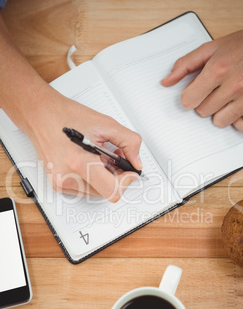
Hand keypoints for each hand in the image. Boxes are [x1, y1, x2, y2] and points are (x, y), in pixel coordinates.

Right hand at [0, 15, 141, 202]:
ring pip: (97, 193)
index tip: (130, 170)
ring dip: (104, 178)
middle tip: (113, 158)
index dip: (126, 181)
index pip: (113, 191)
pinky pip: (85, 190)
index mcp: (80, 163)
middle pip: (107, 193)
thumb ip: (129, 143)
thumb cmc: (67, 117)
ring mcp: (61, 183)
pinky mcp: (58, 184)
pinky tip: (87, 161)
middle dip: (116, 177)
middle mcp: (68, 178)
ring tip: (97, 157)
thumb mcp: (106, 124)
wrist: (41, 115)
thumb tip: (136, 162)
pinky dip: (92, 178)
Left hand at [161, 21, 242, 134]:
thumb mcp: (211, 48)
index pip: (189, 101)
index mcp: (219, 68)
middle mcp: (235, 84)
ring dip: (221, 113)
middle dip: (206, 102)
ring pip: (221, 122)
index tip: (197, 91)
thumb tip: (166, 82)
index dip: (190, 96)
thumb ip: (185, 65)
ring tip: (229, 97)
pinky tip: (240, 108)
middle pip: (203, 112)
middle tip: (217, 89)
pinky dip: (240, 122)